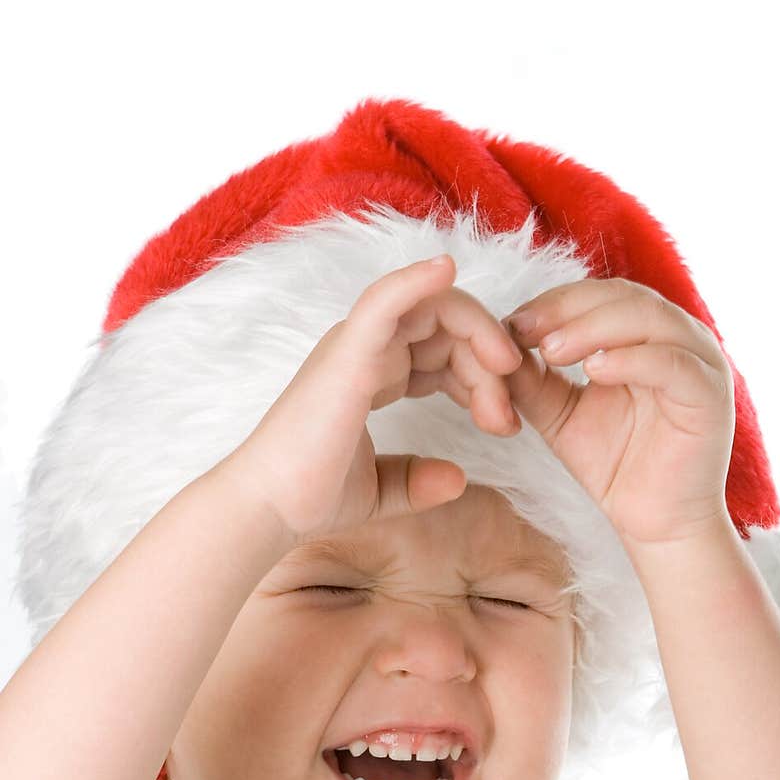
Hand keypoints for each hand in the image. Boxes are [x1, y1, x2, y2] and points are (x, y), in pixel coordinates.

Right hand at [231, 255, 522, 544]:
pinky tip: (447, 269)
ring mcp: (355, 346)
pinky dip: (416, 278)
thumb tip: (459, 479)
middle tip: (509, 418)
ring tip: (506, 376)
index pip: (442, 350)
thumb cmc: (312, 498)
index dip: (481, 378)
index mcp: (372, 374)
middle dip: (490, 364)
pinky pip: (385, 299)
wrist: (271, 510)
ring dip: (479, 336)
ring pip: (433, 309)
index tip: (505, 423)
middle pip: (447, 327)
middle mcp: (365, 351)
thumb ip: (419, 481)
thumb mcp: (382, 489)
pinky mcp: (349, 353)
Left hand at [500, 278, 736, 548]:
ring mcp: (700, 362)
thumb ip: (533, 380)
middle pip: (623, 297)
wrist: (656, 524)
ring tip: (551, 350)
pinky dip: (631, 360)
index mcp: (646, 335)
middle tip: (524, 330)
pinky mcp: (710, 394)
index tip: (510, 324)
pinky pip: (672, 363)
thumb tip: (496, 343)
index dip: (554, 303)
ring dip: (594, 328)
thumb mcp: (560, 415)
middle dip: (568, 309)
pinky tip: (593, 371)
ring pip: (648, 319)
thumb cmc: (615, 466)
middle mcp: (678, 338)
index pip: (599, 296)